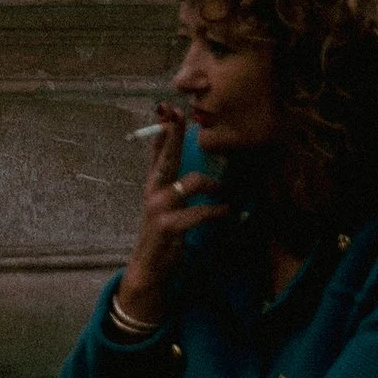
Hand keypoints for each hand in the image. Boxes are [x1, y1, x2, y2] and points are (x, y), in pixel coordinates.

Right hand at [120, 102, 225, 324]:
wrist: (149, 268)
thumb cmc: (163, 235)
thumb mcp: (165, 205)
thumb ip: (173, 183)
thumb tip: (193, 166)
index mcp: (153, 184)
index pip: (156, 151)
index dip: (164, 130)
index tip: (169, 109)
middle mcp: (153, 191)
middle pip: (166, 156)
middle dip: (173, 134)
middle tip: (179, 115)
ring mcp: (159, 207)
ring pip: (191, 183)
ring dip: (214, 186)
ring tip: (227, 193)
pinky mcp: (168, 225)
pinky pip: (199, 211)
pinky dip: (217, 211)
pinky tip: (228, 213)